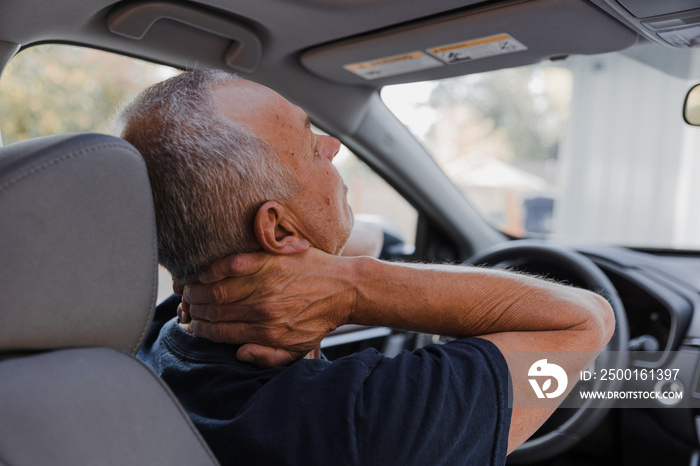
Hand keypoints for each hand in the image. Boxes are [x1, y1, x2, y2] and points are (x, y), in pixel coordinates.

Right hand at [181, 249, 355, 367]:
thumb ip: (267, 356)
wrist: (344, 289)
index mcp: (266, 332)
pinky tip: (201, 272)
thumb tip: (238, 354)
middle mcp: (262, 308)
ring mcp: (265, 283)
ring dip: (195, 290)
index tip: (191, 325)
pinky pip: (231, 264)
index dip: (199, 330)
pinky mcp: (269, 260)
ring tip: (188, 291)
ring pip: (216, 288)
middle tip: (186, 307)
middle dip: (193, 310)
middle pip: (213, 310)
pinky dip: (211, 268)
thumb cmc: (319, 319)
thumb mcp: (297, 349)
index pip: (219, 332)